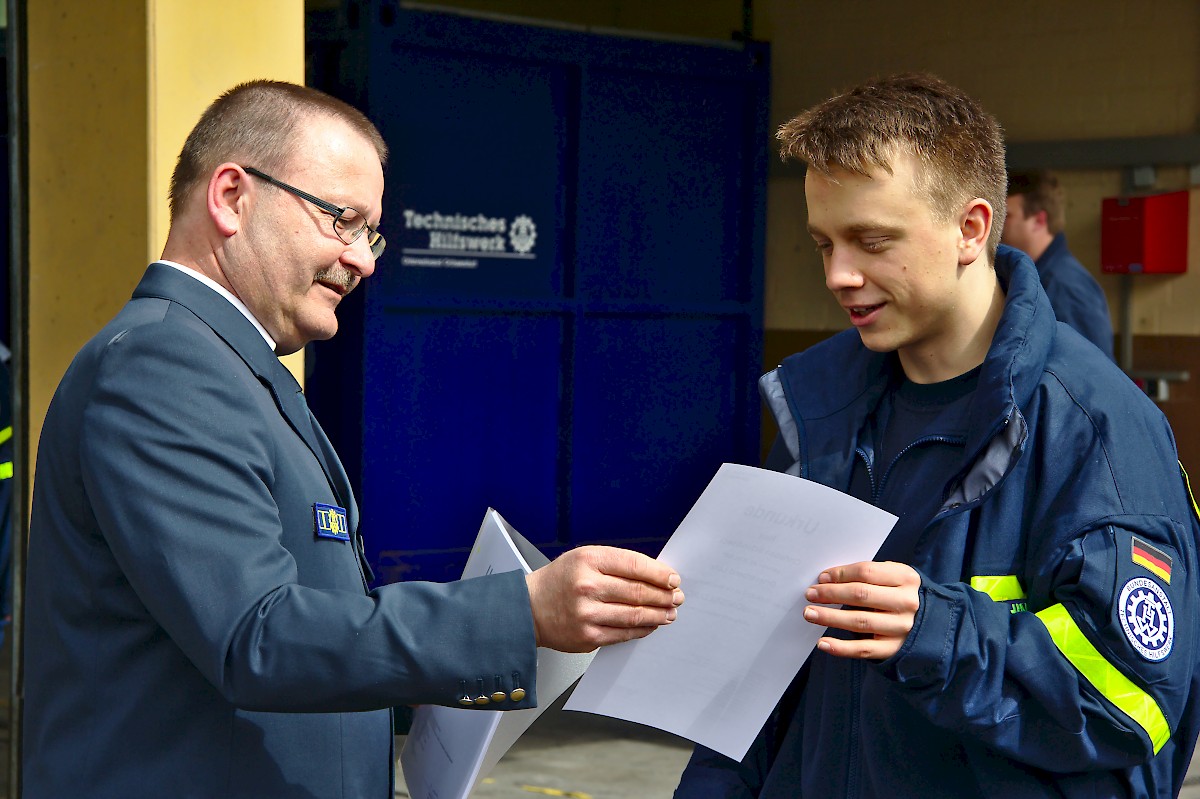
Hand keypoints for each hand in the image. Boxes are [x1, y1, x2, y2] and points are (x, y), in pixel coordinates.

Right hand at [525, 546, 683, 652]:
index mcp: (588, 560)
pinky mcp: (588, 636)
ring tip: (669, 612)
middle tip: (676, 597)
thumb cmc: (559, 580)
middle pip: (639, 592)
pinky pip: (625, 634)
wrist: (528, 608)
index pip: (635, 565)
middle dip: (664, 596)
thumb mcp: (584, 558)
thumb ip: (617, 563)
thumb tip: (655, 575)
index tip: (673, 579)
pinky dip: (643, 629)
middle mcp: (587, 586)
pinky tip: (651, 624)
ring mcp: (587, 614)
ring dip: (659, 614)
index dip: (660, 574)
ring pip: (635, 615)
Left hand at [802, 561, 919, 660]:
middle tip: (810, 594)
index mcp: (906, 578)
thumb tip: (828, 579)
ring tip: (810, 613)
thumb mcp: (895, 577)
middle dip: (831, 594)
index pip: (866, 572)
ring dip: (830, 617)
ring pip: (859, 621)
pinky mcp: (894, 648)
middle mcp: (906, 602)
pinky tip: (823, 642)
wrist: (933, 622)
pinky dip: (840, 647)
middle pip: (861, 595)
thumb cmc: (902, 594)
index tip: (821, 578)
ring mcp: (901, 627)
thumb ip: (868, 575)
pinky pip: (863, 649)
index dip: (840, 574)